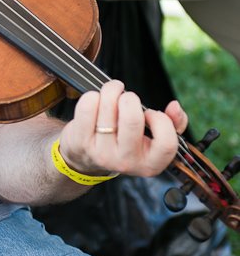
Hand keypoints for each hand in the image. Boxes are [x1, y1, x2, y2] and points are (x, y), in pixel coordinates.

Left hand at [58, 79, 186, 177]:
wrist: (85, 158)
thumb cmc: (125, 141)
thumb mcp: (152, 139)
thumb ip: (173, 123)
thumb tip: (175, 106)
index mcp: (150, 163)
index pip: (166, 142)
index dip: (160, 120)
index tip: (150, 114)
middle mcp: (126, 162)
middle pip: (133, 119)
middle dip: (130, 98)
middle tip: (126, 97)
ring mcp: (102, 154)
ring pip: (109, 108)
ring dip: (111, 91)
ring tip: (112, 93)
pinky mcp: (81, 142)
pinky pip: (87, 107)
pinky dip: (92, 96)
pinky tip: (96, 100)